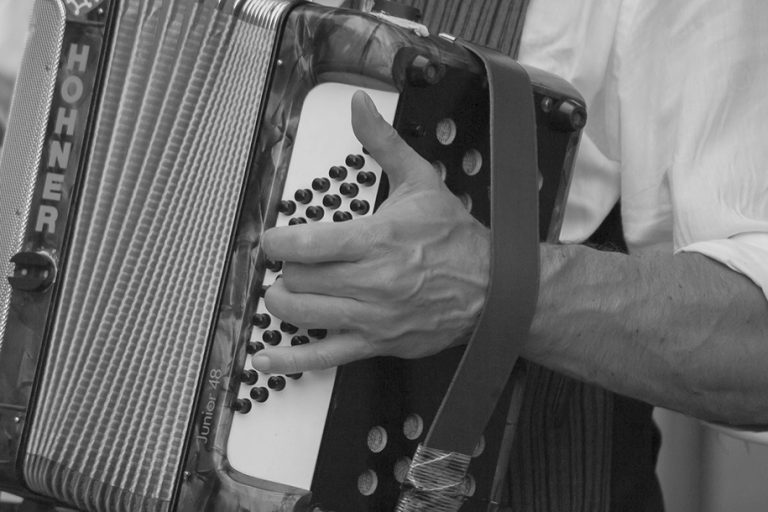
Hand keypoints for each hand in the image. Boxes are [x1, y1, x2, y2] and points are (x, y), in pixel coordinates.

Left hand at [251, 91, 489, 373]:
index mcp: (376, 239)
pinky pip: (324, 358)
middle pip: (297, 280)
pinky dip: (290, 360)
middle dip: (286, 269)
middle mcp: (371, 282)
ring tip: (289, 290)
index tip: (272, 239)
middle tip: (293, 263)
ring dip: (284, 301)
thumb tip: (358, 105)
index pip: (304, 245)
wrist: (494, 289)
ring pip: (302, 315)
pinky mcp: (376, 344)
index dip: (276, 242)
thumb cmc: (456, 238)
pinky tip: (266, 357)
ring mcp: (372, 318)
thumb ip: (382, 142)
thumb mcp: (421, 180)